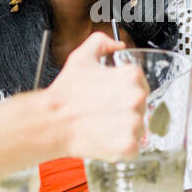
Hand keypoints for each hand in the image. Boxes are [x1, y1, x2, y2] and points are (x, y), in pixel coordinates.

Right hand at [47, 32, 146, 160]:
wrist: (51, 121)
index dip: (122, 92)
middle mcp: (137, 98)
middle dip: (124, 111)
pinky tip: (104, 139)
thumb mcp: (81, 56)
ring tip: (101, 126)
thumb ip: (102, 42)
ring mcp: (134, 123)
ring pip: (138, 128)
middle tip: (103, 112)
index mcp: (131, 76)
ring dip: (123, 130)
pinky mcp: (129, 145)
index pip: (139, 84)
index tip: (110, 97)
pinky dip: (121, 148)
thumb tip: (117, 44)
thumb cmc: (65, 94)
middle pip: (140, 107)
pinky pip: (133, 148)